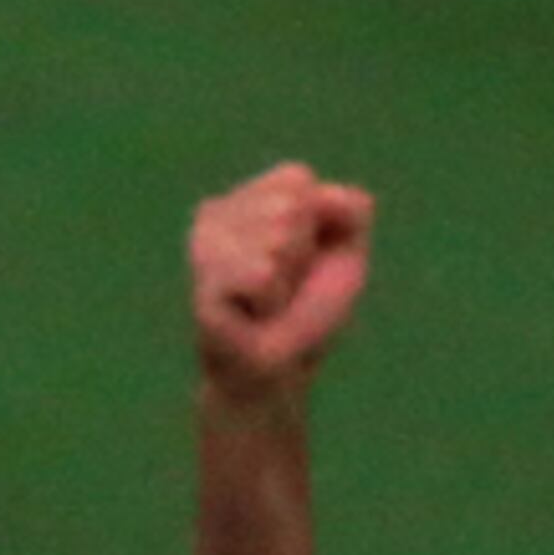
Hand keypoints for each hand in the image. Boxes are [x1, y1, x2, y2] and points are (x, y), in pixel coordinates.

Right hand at [191, 162, 373, 397]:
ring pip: (278, 239)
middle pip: (290, 206)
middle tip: (282, 290)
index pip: (296, 179)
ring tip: (267, 306)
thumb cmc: (307, 314)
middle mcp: (215, 213)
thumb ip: (350, 209)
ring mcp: (203, 247)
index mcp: (244, 197)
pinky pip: (263, 275)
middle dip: (302, 254)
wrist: (279, 375)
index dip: (316, 226)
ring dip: (286, 282)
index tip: (301, 263)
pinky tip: (253, 317)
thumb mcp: (346, 254)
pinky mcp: (204, 284)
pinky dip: (272, 303)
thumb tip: (319, 193)